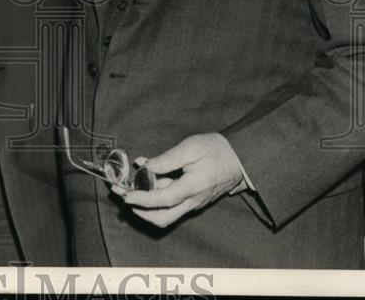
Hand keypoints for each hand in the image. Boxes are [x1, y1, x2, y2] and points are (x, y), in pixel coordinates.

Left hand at [110, 133, 245, 227]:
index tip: (125, 195)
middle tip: (123, 195)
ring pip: (166, 214)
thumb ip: (167, 159)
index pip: (162, 200)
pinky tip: (148, 179)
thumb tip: (146, 166)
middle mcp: (193, 201)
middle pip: (162, 218)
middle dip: (140, 210)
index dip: (141, 199)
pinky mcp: (194, 200)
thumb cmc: (217, 149)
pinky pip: (173, 205)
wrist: (241, 158)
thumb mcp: (191, 147)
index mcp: (193, 187)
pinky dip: (157, 197)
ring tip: (132, 187)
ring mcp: (194, 203)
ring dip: (147, 205)